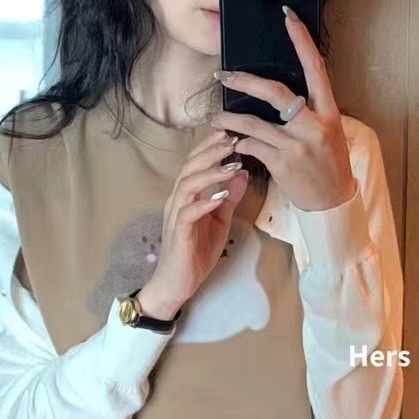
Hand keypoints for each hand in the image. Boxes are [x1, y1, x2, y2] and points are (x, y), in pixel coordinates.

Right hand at [139, 131, 248, 318]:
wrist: (176, 284)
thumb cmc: (195, 253)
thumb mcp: (220, 222)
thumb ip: (229, 198)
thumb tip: (242, 173)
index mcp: (186, 196)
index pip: (194, 164)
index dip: (209, 147)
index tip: (228, 134)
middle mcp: (177, 201)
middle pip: (189, 167)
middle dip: (210, 152)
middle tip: (231, 141)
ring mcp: (175, 216)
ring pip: (187, 185)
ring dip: (210, 174)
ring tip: (231, 166)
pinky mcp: (178, 233)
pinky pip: (188, 212)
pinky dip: (204, 202)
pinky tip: (221, 197)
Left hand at [209, 7, 355, 212]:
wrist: (332, 201)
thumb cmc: (329, 164)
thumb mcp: (328, 132)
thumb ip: (308, 112)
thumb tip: (280, 94)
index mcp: (328, 112)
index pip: (315, 68)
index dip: (302, 41)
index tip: (287, 17)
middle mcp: (313, 125)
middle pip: (275, 93)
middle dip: (245, 82)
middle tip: (223, 76)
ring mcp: (296, 145)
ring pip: (253, 124)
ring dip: (229, 119)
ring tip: (216, 118)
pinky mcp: (281, 163)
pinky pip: (251, 147)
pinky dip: (240, 144)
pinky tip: (235, 145)